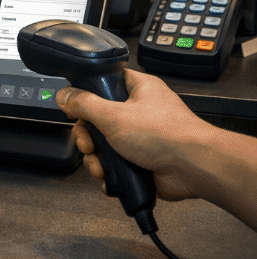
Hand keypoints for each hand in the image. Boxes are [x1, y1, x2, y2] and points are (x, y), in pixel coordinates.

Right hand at [55, 69, 214, 201]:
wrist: (195, 168)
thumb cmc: (168, 135)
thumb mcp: (114, 114)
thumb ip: (84, 103)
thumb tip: (64, 95)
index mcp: (138, 89)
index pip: (105, 82)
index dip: (87, 94)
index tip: (75, 107)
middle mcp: (140, 112)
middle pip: (98, 119)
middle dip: (87, 136)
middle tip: (88, 143)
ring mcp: (141, 137)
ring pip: (104, 145)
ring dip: (95, 158)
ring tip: (100, 165)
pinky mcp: (142, 160)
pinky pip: (115, 164)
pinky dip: (108, 172)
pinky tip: (108, 176)